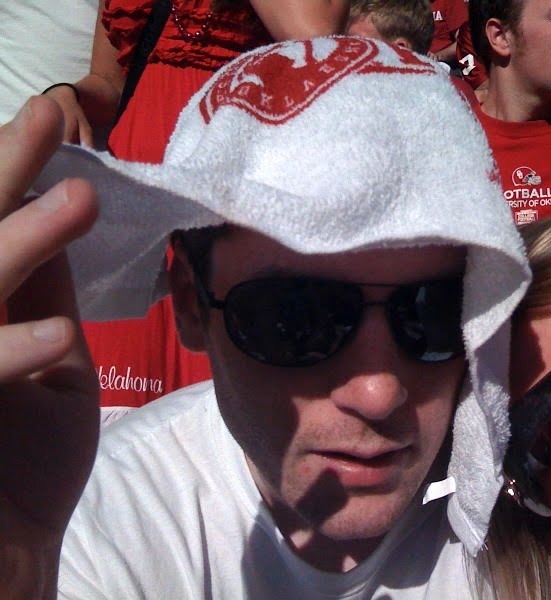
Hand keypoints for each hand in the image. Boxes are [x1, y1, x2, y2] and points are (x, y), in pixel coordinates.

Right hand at [0, 97, 98, 576]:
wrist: (4, 555)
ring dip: (18, 244)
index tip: (47, 121)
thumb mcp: (45, 364)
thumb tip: (57, 220)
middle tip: (47, 116)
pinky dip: (10, 352)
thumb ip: (43, 296)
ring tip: (77, 201)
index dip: (8, 173)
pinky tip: (54, 336)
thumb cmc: (20, 463)